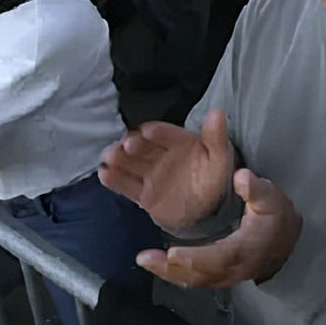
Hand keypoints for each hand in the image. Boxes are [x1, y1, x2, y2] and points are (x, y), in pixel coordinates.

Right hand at [98, 108, 236, 233]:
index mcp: (179, 142)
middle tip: (126, 145)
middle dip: (132, 144)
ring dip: (119, 159)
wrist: (209, 212)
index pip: (165, 133)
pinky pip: (127, 186)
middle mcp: (161, 155)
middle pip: (143, 146)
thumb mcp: (220, 157)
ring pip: (131, 164)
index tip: (147, 131)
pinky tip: (104, 174)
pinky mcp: (143, 194)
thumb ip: (216, 137)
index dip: (156, 131)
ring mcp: (151, 174)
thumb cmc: (215, 178)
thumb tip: (217, 112)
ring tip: (109, 156)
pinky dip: (115, 180)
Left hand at [134, 169, 301, 287]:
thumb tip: (241, 177)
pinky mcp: (219, 277)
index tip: (173, 253)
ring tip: (144, 261)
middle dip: (172, 268)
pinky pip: (195, 280)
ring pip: (195, 280)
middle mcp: (234, 268)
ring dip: (168, 273)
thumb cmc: (276, 217)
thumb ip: (256, 189)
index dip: (196, 258)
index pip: (220, 257)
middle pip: (201, 274)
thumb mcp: (272, 198)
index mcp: (246, 249)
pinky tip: (157, 265)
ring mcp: (226, 277)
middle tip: (144, 258)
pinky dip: (174, 275)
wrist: (285, 241)